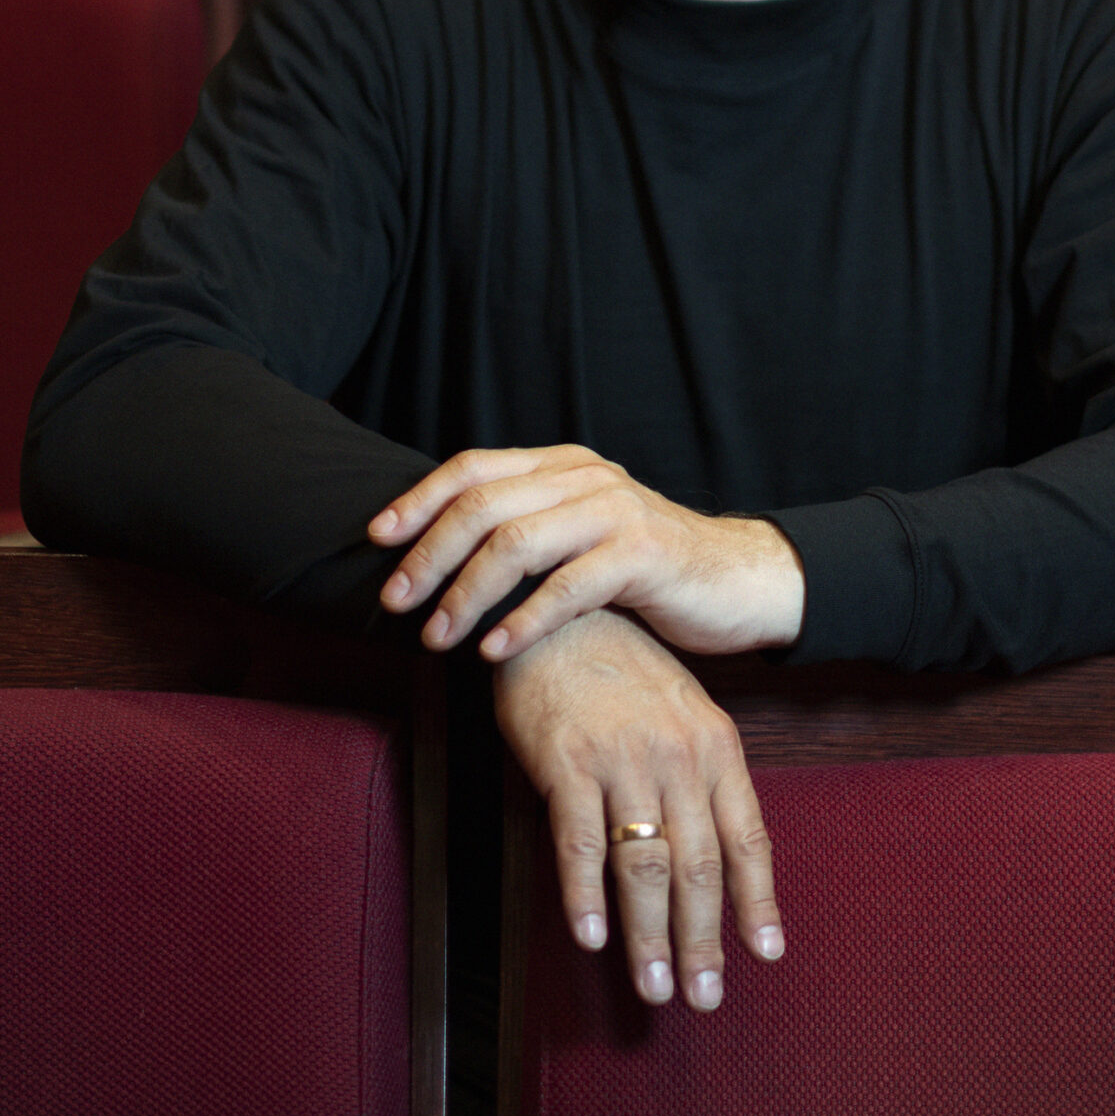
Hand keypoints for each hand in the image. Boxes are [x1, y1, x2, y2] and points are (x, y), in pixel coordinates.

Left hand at [370, 442, 803, 662]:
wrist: (738, 580)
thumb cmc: (644, 569)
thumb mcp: (580, 534)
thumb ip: (525, 529)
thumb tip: (435, 556)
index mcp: (563, 465)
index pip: (474, 468)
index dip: (419, 500)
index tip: (376, 539)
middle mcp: (585, 477)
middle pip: (483, 506)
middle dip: (429, 556)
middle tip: (396, 602)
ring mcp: (615, 512)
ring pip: (517, 545)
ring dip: (466, 594)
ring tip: (436, 637)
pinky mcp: (643, 555)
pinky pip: (567, 587)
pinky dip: (523, 620)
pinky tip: (494, 650)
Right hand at [492, 610, 783, 1010]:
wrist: (560, 612)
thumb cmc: (621, 669)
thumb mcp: (682, 712)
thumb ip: (700, 776)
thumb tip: (717, 850)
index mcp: (715, 746)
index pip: (746, 839)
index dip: (757, 901)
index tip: (765, 953)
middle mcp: (677, 757)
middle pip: (698, 866)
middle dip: (703, 939)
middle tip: (702, 996)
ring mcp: (623, 760)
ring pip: (644, 865)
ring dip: (650, 935)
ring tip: (653, 985)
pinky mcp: (567, 763)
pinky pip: (580, 842)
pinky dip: (586, 895)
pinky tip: (592, 936)